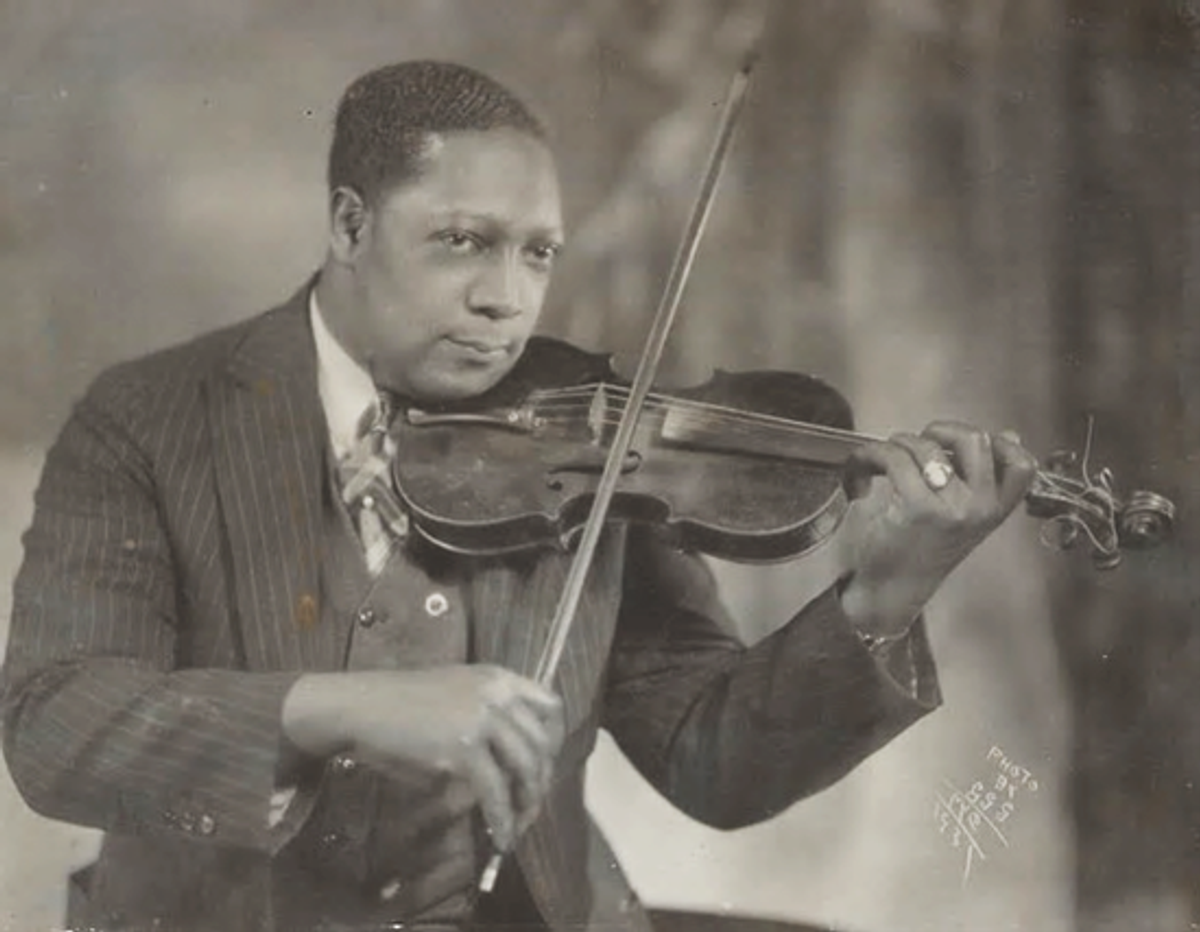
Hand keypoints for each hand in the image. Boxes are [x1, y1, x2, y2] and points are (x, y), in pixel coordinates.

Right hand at [282, 665, 563, 851]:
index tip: (544, 767)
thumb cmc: (399, 706)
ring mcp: (482, 719)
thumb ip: (488, 722)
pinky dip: (501, 818)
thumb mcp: (455, 697)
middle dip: (541, 780)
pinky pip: (495, 791)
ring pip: (526, 768)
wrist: (361, 706)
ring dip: (527, 803)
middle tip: (531, 806)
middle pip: (542, 743)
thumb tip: (510, 769)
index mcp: (497, 678)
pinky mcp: (463, 749)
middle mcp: (497, 694)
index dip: (553, 742)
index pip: (550, 706)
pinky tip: (500, 836)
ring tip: (518, 826)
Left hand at [838, 421, 1037, 635]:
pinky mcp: (918, 507)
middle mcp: (980, 509)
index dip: (998, 442)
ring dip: (894, 444)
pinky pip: (894, 458)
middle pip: (975, 440)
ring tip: (880, 461)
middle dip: (940, 430)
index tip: (962, 444)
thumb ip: (982, 482)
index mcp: (995, 511)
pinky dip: (868, 457)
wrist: (889, 592)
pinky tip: (861, 474)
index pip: (1022, 465)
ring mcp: (952, 508)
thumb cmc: (917, 553)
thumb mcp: (961, 519)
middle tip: (916, 444)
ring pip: (927, 445)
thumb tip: (1010, 436)